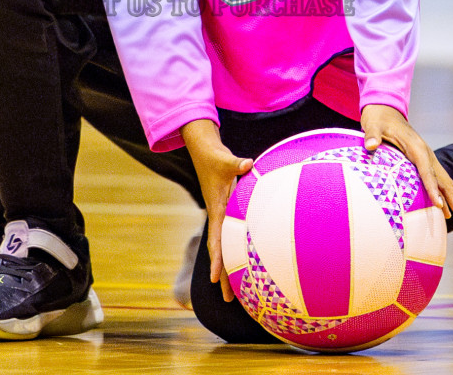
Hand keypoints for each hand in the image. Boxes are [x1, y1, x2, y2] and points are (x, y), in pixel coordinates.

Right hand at [181, 119, 252, 302]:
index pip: (217, 238)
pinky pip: (229, 238)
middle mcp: (218, 217)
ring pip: (223, 248)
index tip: (217, 279)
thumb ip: (236, 164)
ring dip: (227, 269)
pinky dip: (233, 253)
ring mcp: (221, 217)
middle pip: (219, 251)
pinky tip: (241, 265)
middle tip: (229, 299)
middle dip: (223, 276)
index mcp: (217, 209)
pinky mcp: (226, 213)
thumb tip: (248, 164)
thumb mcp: (225, 161)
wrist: (205, 153)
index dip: (217, 259)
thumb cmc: (215, 158)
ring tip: (234, 293)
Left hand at [361, 104, 452, 226]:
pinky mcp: (423, 162)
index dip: (433, 188)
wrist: (386, 109)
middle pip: (445, 180)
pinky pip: (437, 181)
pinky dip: (444, 196)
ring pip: (445, 182)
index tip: (438, 205)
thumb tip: (370, 145)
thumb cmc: (379, 119)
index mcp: (416, 146)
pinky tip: (445, 210)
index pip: (426, 170)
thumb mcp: (373, 125)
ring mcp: (427, 158)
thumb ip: (372, 135)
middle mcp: (426, 153)